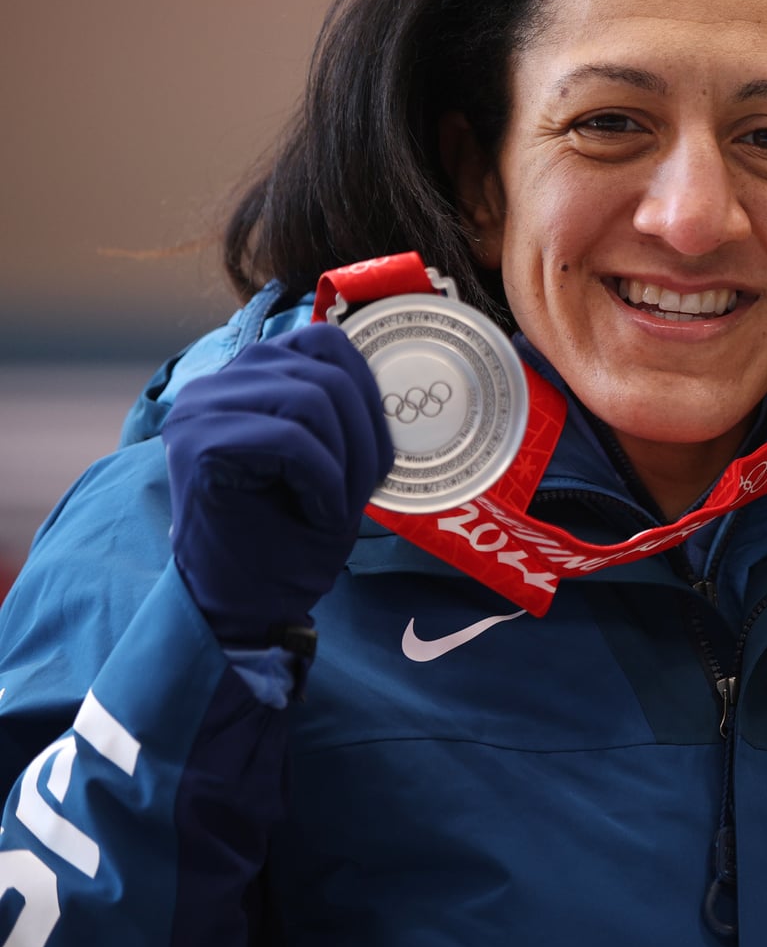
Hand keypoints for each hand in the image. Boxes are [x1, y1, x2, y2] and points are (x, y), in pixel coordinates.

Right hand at [161, 324, 393, 644]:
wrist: (246, 604)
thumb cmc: (290, 536)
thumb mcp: (334, 459)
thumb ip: (342, 407)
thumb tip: (387, 378)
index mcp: (247, 378)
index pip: (325, 341)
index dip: (369, 392)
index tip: (374, 453)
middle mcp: (215, 384)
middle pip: (326, 372)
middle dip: (365, 438)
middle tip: (360, 492)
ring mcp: (200, 411)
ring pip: (312, 400)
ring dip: (344, 463)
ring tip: (333, 506)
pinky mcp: (198, 444)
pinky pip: (291, 440)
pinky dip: (322, 482)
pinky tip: (316, 514)